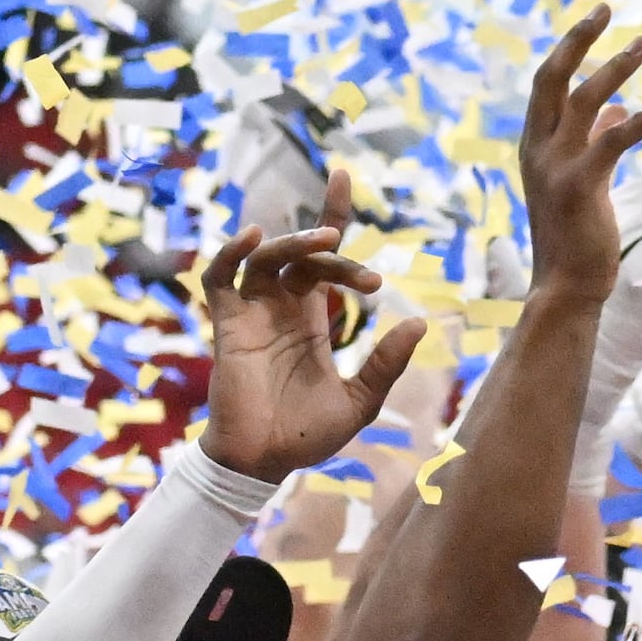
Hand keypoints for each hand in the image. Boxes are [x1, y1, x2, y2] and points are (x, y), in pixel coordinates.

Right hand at [195, 166, 428, 480]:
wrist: (266, 463)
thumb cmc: (307, 436)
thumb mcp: (361, 399)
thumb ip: (387, 362)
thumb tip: (420, 323)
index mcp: (312, 318)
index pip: (323, 255)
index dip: (332, 213)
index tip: (344, 177)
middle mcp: (282, 307)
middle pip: (301, 252)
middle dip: (330, 245)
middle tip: (364, 277)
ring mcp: (253, 312)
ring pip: (267, 257)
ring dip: (293, 243)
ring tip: (325, 241)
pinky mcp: (227, 325)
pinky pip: (221, 277)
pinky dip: (231, 253)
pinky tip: (253, 237)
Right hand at [519, 8, 641, 297]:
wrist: (567, 286)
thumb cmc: (578, 236)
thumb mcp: (582, 181)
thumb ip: (595, 141)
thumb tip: (617, 110)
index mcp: (534, 145)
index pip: (547, 84)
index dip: (569, 48)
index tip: (595, 20)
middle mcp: (537, 150)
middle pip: (552, 78)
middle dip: (577, 39)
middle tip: (605, 8)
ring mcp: (555, 168)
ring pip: (583, 101)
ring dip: (613, 69)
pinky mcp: (579, 188)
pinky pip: (609, 143)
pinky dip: (634, 124)